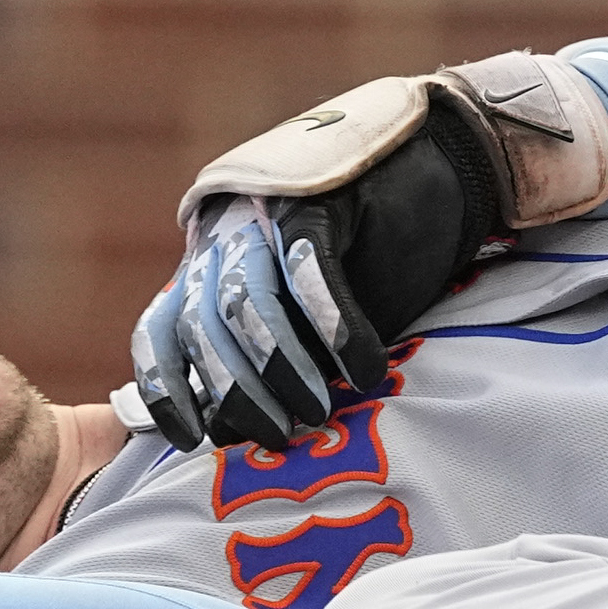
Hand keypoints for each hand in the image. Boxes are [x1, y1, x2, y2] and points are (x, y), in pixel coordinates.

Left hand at [130, 152, 476, 451]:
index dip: (167, 388)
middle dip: (236, 393)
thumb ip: (275, 363)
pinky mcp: (319, 199)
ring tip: (318, 410)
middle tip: (279, 437)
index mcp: (209, 268)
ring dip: (280, 367)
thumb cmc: (378, 260)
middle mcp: (224, 236)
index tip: (192, 440)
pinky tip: (364, 368)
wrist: (445, 168)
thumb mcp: (313, 322)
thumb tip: (238, 433)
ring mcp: (267, 212)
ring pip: (245, 301)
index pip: (161, 331)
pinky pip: (311, 270)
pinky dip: (336, 328)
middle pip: (201, 326)